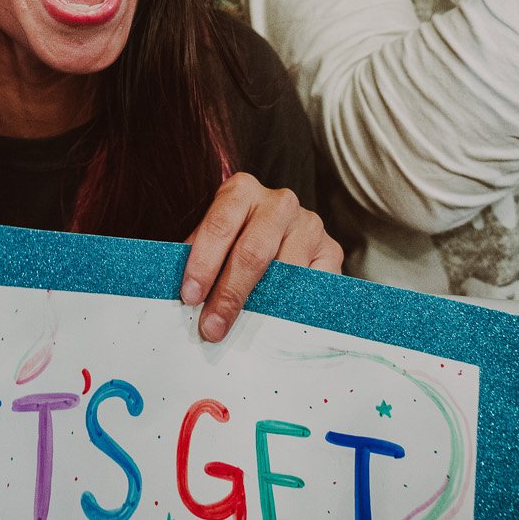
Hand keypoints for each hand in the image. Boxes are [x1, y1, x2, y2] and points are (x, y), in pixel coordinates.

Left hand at [181, 174, 342, 342]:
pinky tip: (276, 323)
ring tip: (242, 328)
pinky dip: (293, 308)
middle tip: (212, 326)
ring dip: (261, 307)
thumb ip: (199, 256)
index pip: (220, 225)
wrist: (283, 232)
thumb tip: (186, 296)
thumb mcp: (215, 236)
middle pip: (253, 252)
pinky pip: (311, 286)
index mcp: (242, 190)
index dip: (203, 263)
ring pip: (284, 273)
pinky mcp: (332, 250)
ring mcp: (309, 224)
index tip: (191, 295)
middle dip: (229, 293)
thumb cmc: (239, 236)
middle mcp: (279, 202)